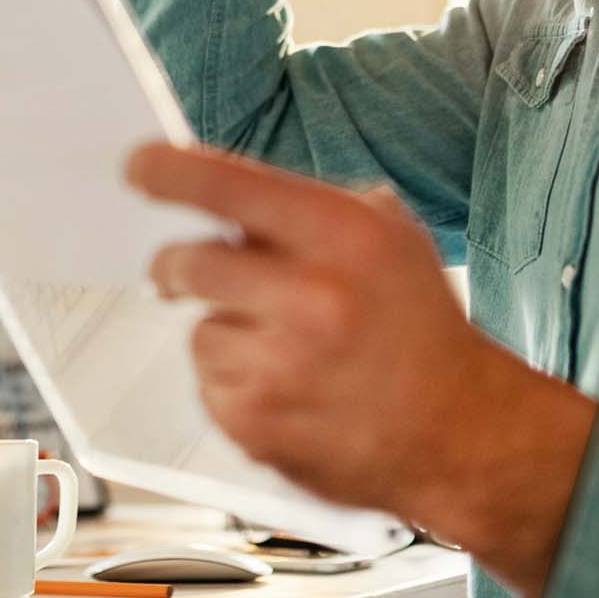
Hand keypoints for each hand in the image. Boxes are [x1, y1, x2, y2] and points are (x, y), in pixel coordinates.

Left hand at [125, 141, 598, 597]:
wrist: (460, 431)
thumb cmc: (419, 327)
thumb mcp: (388, 236)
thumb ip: (308, 209)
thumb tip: (220, 192)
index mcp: (342, 236)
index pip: (227, 185)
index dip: (168, 170)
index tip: (138, 166)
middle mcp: (311, 297)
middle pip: (188, 262)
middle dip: (176, 266)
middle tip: (179, 272)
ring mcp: (281, 368)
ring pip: (198, 328)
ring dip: (223, 330)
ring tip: (285, 349)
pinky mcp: (257, 425)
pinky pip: (207, 383)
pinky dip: (234, 381)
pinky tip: (287, 388)